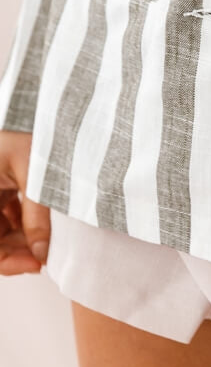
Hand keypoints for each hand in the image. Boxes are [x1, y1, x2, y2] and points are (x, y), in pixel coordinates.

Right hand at [0, 129, 50, 274]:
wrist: (39, 102)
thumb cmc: (27, 128)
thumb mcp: (34, 173)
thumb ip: (36, 216)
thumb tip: (42, 254)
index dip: (7, 261)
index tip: (36, 264)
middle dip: (18, 251)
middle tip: (47, 257)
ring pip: (1, 230)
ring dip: (23, 240)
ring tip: (49, 243)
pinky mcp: (0, 186)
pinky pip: (7, 215)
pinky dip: (23, 224)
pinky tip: (42, 228)